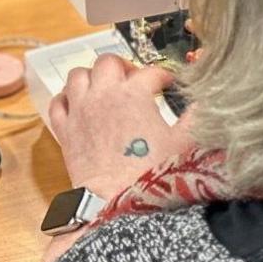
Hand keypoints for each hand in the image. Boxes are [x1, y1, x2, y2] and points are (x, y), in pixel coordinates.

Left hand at [47, 55, 192, 199]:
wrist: (115, 200)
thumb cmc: (151, 170)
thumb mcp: (184, 141)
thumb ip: (196, 116)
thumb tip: (205, 102)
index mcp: (134, 93)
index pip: (151, 71)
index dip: (164, 76)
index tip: (170, 85)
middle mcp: (104, 94)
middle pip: (108, 62)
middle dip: (123, 67)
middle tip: (133, 81)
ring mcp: (80, 110)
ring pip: (77, 75)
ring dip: (92, 77)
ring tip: (104, 88)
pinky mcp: (64, 129)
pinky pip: (58, 102)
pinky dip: (67, 98)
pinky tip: (79, 105)